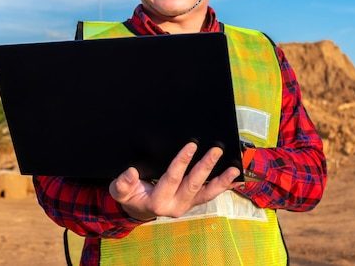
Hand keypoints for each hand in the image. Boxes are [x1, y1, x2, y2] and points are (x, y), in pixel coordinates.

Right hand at [109, 142, 240, 220]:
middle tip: (216, 150)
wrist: (138, 209)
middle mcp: (175, 205)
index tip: (191, 146)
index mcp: (157, 201)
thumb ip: (123, 184)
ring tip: (234, 169)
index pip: (172, 179)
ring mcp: (186, 205)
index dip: (182, 162)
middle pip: (193, 184)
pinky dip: (223, 186)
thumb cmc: (130, 196)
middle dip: (206, 167)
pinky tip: (235, 178)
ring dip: (221, 181)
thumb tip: (130, 173)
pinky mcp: (193, 202)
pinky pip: (209, 194)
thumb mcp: (120, 191)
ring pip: (206, 193)